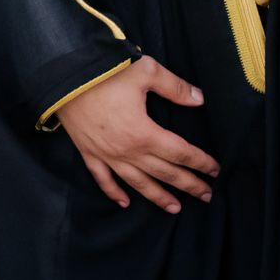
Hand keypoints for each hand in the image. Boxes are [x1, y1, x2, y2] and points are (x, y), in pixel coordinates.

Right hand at [56, 55, 218, 213]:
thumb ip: (175, 87)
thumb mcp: (145, 72)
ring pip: (138, 183)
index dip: (201, 162)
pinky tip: (125, 203)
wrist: (63, 76)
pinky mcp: (89, 153)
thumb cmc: (104, 72)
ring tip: (175, 208)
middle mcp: (128, 151)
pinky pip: (103, 179)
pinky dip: (114, 193)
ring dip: (158, 197)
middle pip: (165, 173)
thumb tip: (200, 99)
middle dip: (188, 184)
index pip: (181, 153)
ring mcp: (107, 155)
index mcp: (145, 133)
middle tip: (207, 196)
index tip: (216, 170)